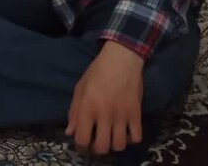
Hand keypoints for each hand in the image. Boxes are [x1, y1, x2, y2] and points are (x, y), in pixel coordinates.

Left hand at [66, 41, 144, 155]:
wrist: (121, 59)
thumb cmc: (97, 72)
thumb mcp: (80, 88)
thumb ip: (74, 111)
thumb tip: (70, 132)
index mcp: (87, 107)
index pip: (82, 139)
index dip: (81, 147)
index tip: (82, 146)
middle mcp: (104, 114)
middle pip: (102, 147)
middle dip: (98, 149)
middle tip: (97, 142)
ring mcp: (122, 115)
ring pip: (119, 145)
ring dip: (114, 145)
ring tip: (111, 137)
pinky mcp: (136, 113)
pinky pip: (136, 137)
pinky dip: (130, 139)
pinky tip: (125, 132)